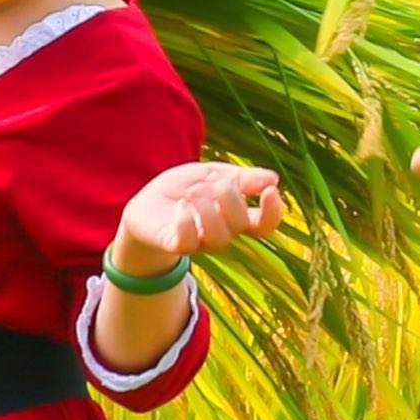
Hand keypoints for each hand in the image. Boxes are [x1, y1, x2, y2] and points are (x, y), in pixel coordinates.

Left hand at [109, 161, 283, 280]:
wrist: (146, 203)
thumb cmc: (184, 189)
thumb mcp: (213, 174)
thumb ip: (242, 177)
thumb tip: (273, 179)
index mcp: (234, 215)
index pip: (264, 224)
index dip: (273, 213)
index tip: (270, 191)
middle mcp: (221, 232)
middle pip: (240, 225)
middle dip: (231, 199)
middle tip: (214, 182)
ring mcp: (198, 242)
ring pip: (219, 238)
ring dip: (209, 209)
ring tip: (194, 191)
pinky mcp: (174, 245)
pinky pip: (188, 243)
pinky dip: (187, 222)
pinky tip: (181, 205)